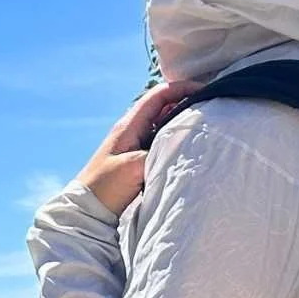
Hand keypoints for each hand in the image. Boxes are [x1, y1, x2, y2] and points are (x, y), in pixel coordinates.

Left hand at [76, 78, 195, 216]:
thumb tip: (184, 143)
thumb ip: (159, 151)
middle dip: (187, 102)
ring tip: (205, 125)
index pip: (159, 95)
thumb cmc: (106, 187)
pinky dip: (175, 138)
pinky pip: (160, 140)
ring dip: (182, 121)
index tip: (205, 90)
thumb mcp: (134, 167)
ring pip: (163, 123)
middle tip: (210, 108)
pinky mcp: (137, 158)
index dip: (182, 88)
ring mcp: (134, 143)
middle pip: (164, 106)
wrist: (88, 210)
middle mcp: (132, 129)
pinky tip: (188, 146)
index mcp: (129, 125)